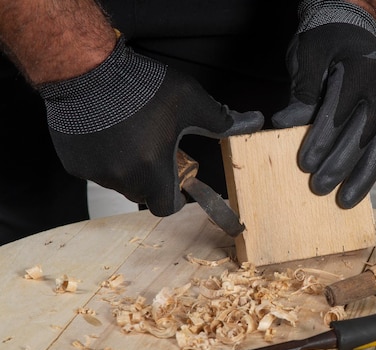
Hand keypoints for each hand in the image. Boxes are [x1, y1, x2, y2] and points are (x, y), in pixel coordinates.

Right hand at [39, 36, 263, 216]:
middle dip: (152, 177)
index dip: (174, 197)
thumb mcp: (189, 100)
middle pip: (143, 193)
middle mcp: (121, 177)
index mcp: (152, 169)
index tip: (176, 181)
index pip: (166, 207)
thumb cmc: (138, 85)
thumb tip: (253, 122)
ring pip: (118, 182)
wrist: (84, 69)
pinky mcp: (73, 163)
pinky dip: (103, 158)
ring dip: (127, 167)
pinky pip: (95, 170)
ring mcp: (95, 172)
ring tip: (131, 135)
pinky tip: (108, 133)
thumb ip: (221, 119)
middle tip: (154, 149)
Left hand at [272, 0, 375, 208]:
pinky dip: (369, 169)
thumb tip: (287, 127)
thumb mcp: (308, 57)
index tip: (304, 164)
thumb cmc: (325, 39)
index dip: (322, 140)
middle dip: (339, 164)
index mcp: (360, 69)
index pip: (339, 112)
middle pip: (361, 134)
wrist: (350, 26)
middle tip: (318, 187)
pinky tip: (359, 189)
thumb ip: (302, 93)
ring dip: (361, 177)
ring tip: (346, 202)